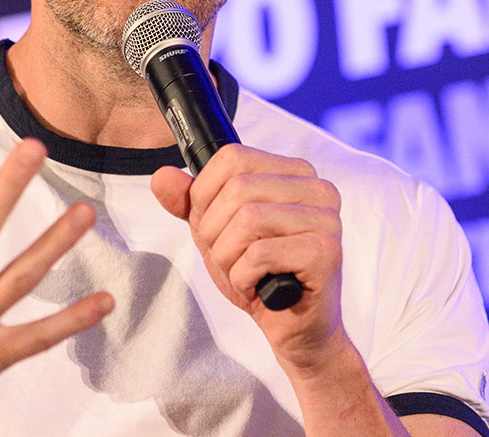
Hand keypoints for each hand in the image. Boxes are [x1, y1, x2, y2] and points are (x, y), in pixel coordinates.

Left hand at [150, 144, 346, 376]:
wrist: (294, 330)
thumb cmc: (259, 275)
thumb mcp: (216, 232)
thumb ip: (189, 202)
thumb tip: (161, 176)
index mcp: (295, 173)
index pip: (233, 157)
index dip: (206, 194)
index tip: (215, 226)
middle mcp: (318, 189)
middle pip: (238, 189)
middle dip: (215, 232)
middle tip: (229, 259)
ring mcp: (327, 220)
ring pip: (248, 221)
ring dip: (228, 258)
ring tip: (243, 274)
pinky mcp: (325, 252)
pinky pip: (260, 253)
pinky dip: (243, 277)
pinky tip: (258, 287)